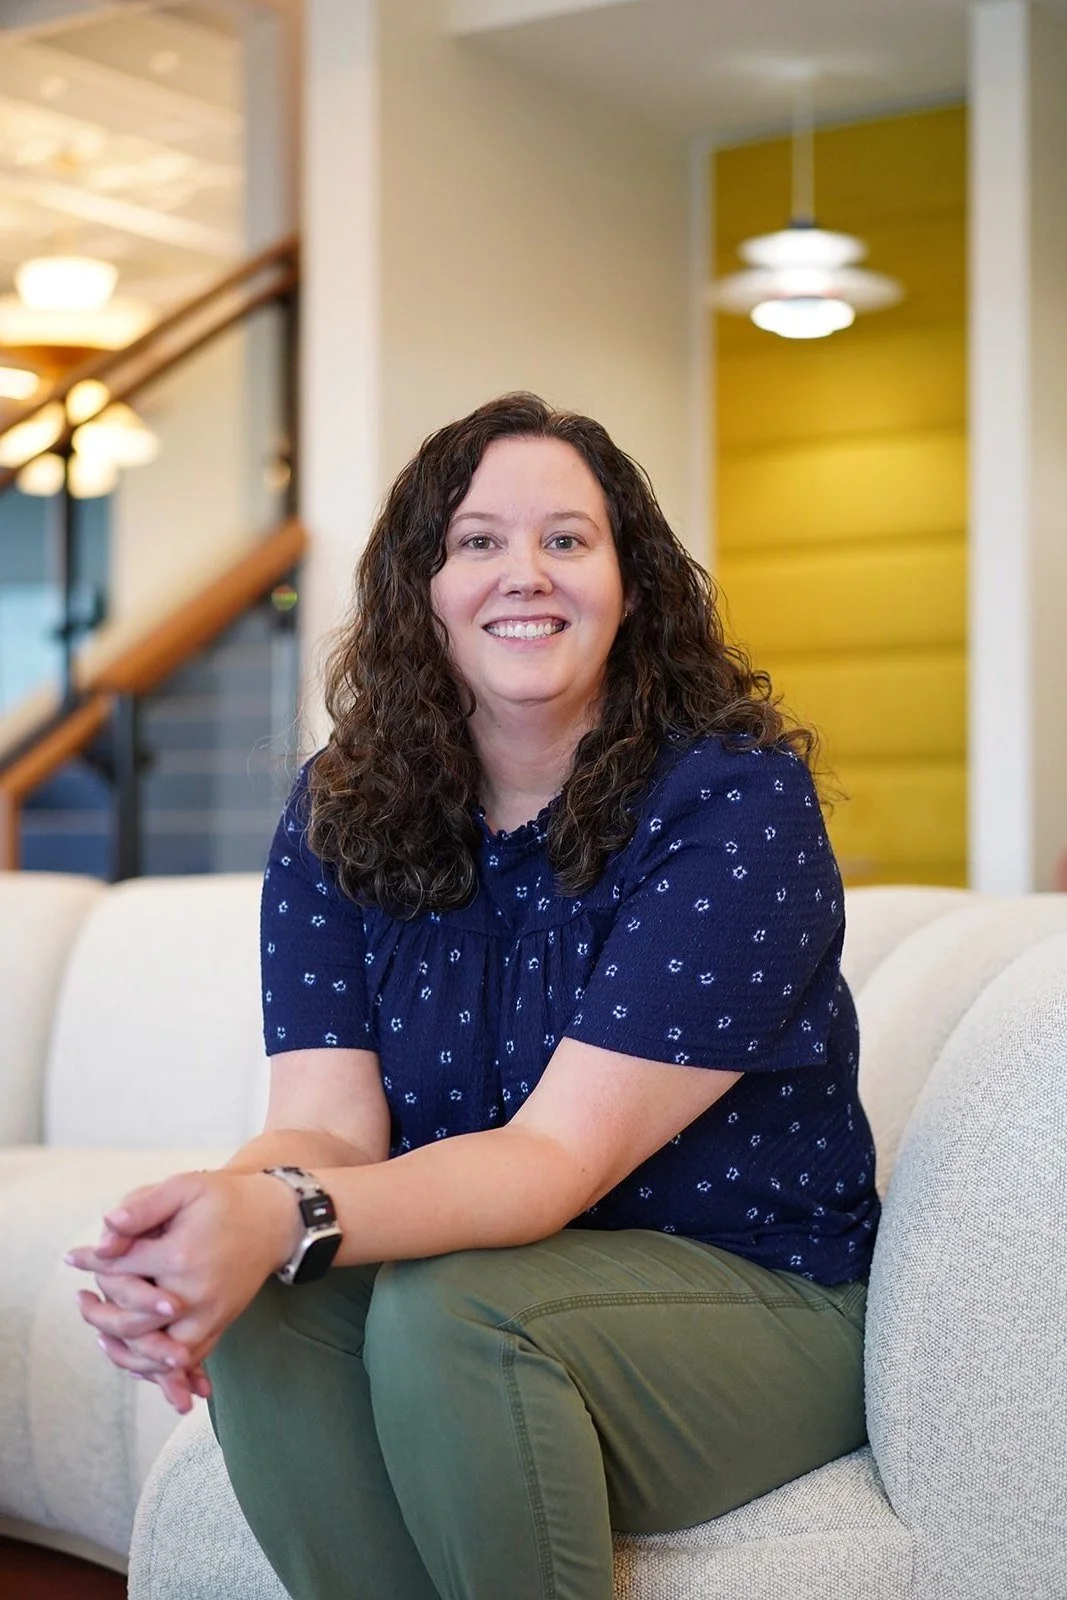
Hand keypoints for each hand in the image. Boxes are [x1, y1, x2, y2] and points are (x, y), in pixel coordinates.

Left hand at [67, 1171, 298, 1404]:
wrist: (277, 1219)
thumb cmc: (228, 1198)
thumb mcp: (186, 1186)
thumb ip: (144, 1205)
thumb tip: (105, 1229)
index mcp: (181, 1256)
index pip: (121, 1267)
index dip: (92, 1261)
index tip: (72, 1257)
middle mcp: (194, 1294)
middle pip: (130, 1319)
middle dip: (98, 1311)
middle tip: (80, 1299)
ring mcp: (209, 1315)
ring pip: (154, 1351)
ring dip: (122, 1348)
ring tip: (99, 1330)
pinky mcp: (220, 1325)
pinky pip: (184, 1359)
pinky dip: (156, 1366)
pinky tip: (134, 1353)